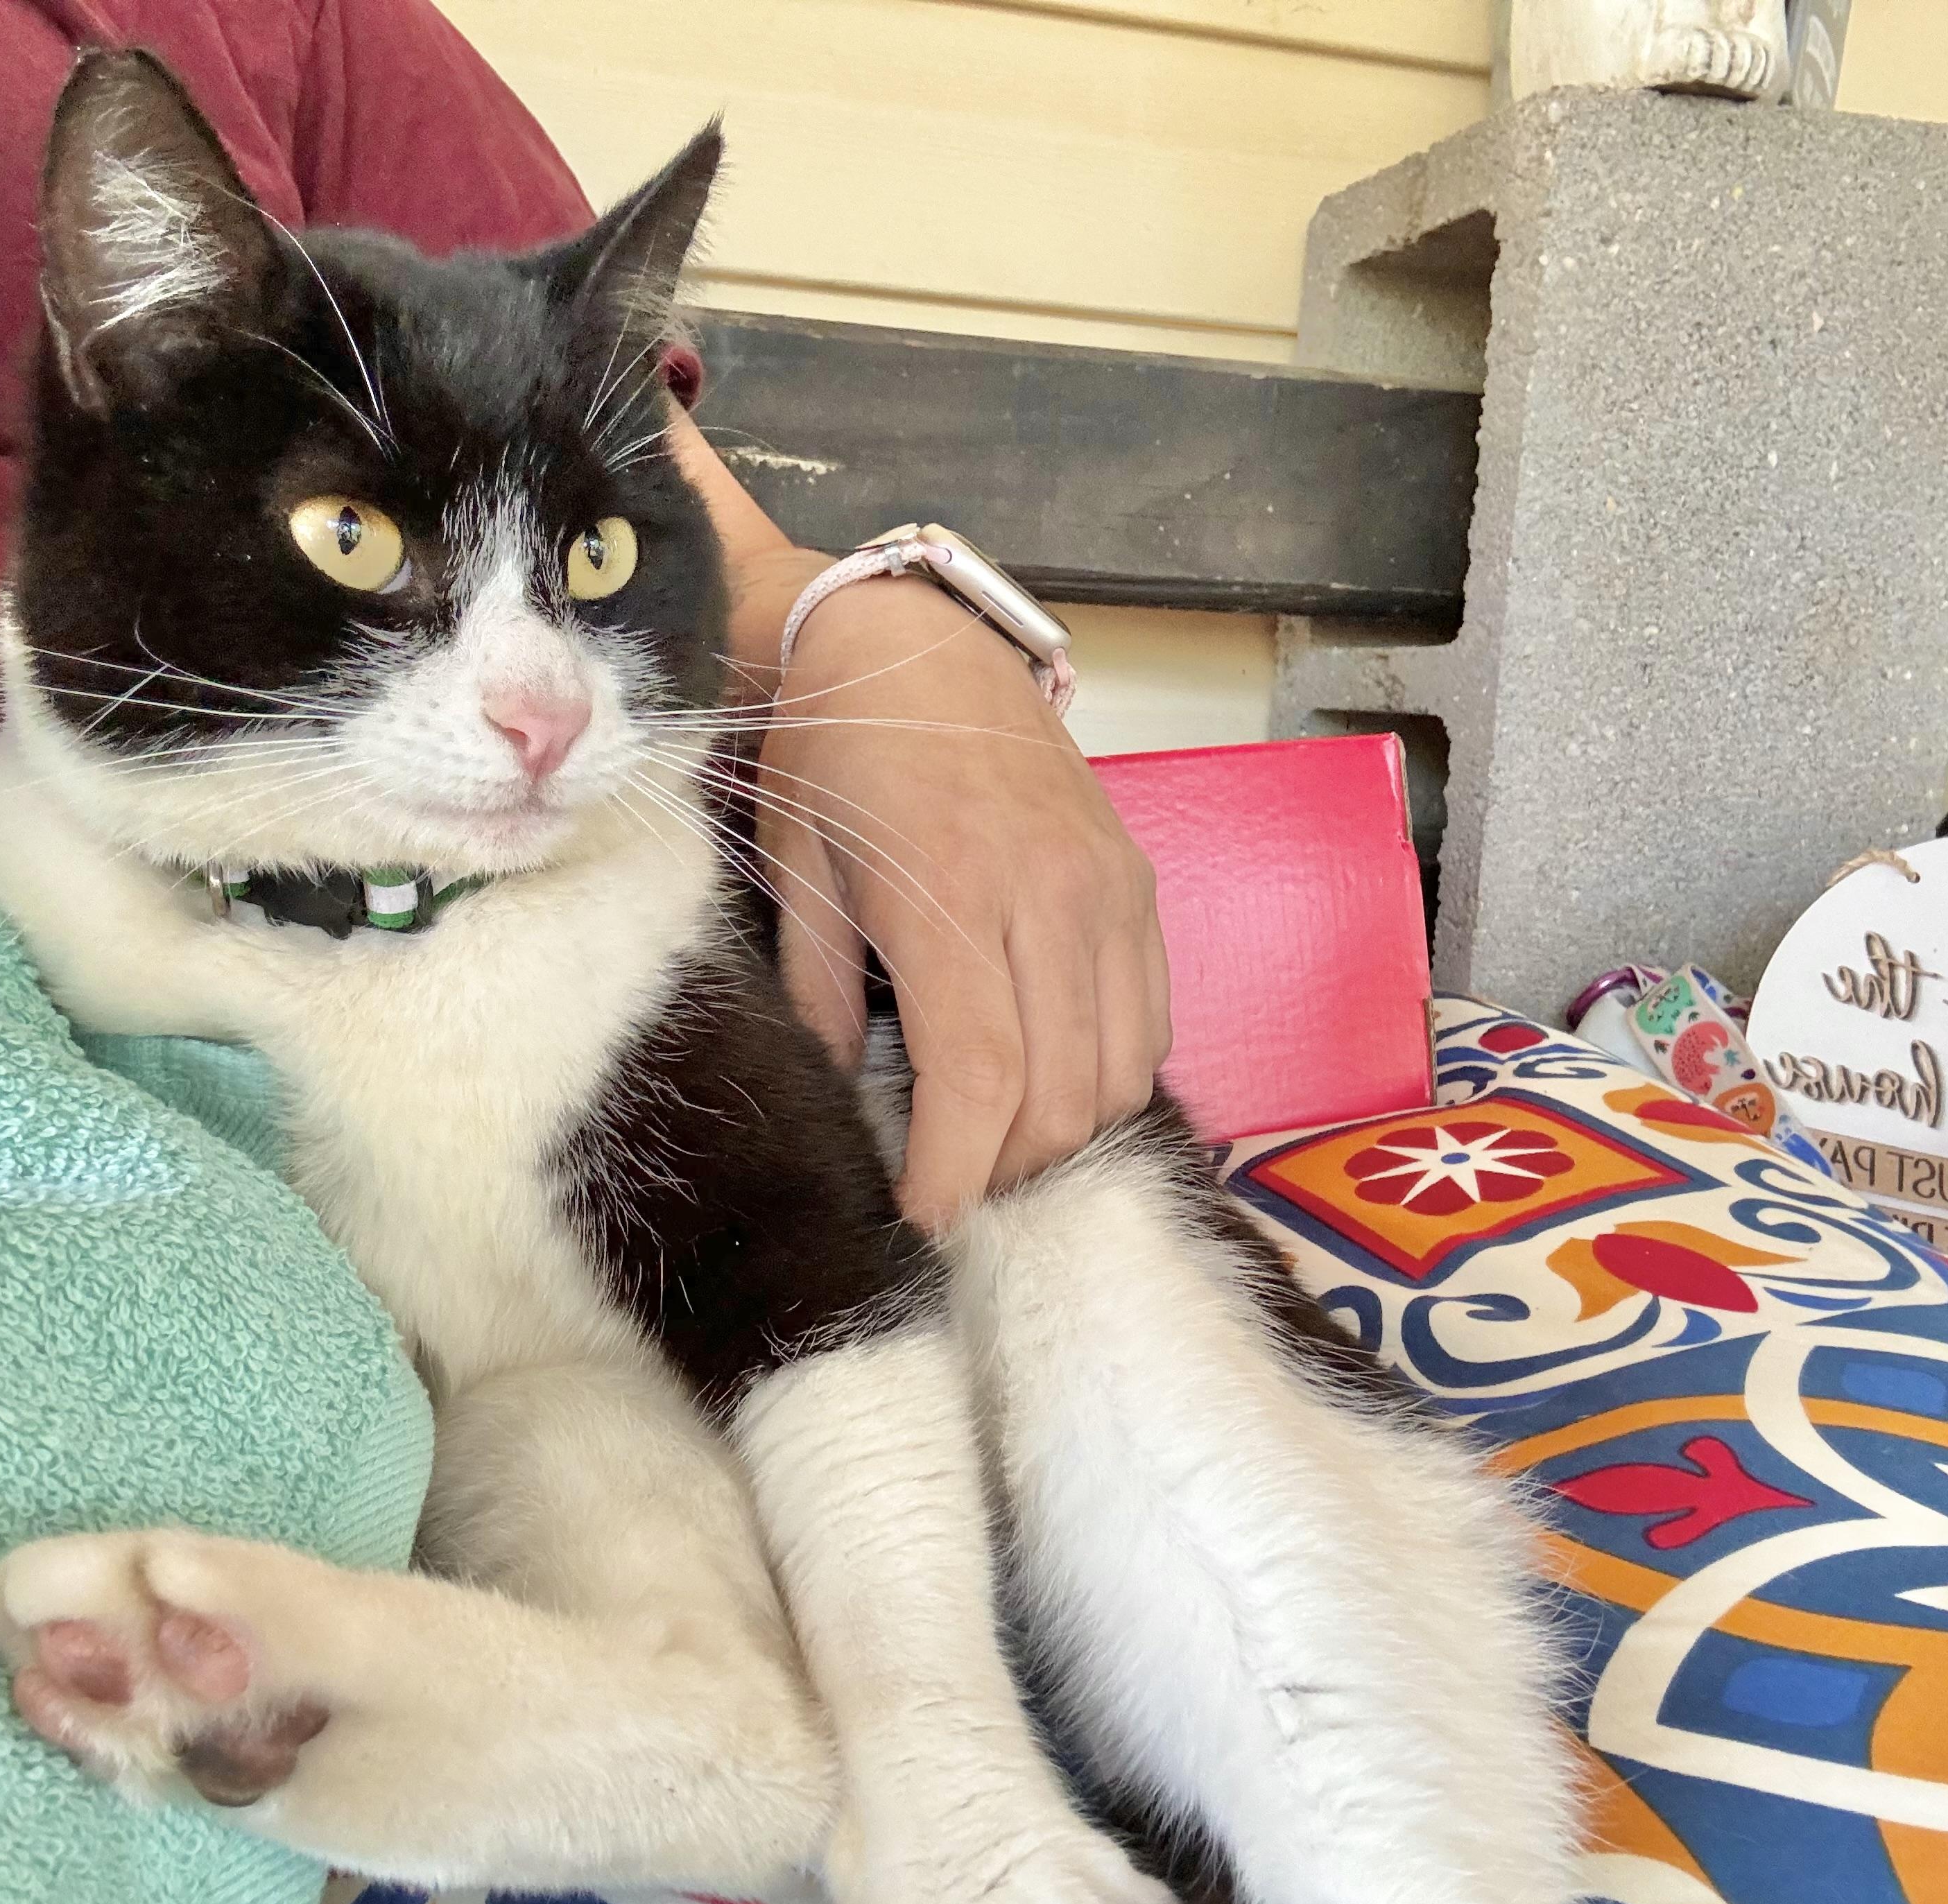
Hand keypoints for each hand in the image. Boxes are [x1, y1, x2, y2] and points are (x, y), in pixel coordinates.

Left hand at [746, 569, 1170, 1229]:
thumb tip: (849, 1097)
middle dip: (1003, 1169)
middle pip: (1061, 1097)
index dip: (955, 1172)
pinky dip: (1108, 1076)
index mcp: (952, 894)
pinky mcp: (1138, 886)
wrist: (914, 642)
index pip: (982, 1080)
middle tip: (947, 1182)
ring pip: (1120, 1074)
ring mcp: (1109, 893)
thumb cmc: (838, 751)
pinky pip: (1150, 1022)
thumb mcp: (797, 869)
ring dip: (1061, 1133)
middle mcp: (1051, 898)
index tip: (920, 1217)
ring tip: (993, 1138)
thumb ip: (822, 992)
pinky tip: (1049, 1076)